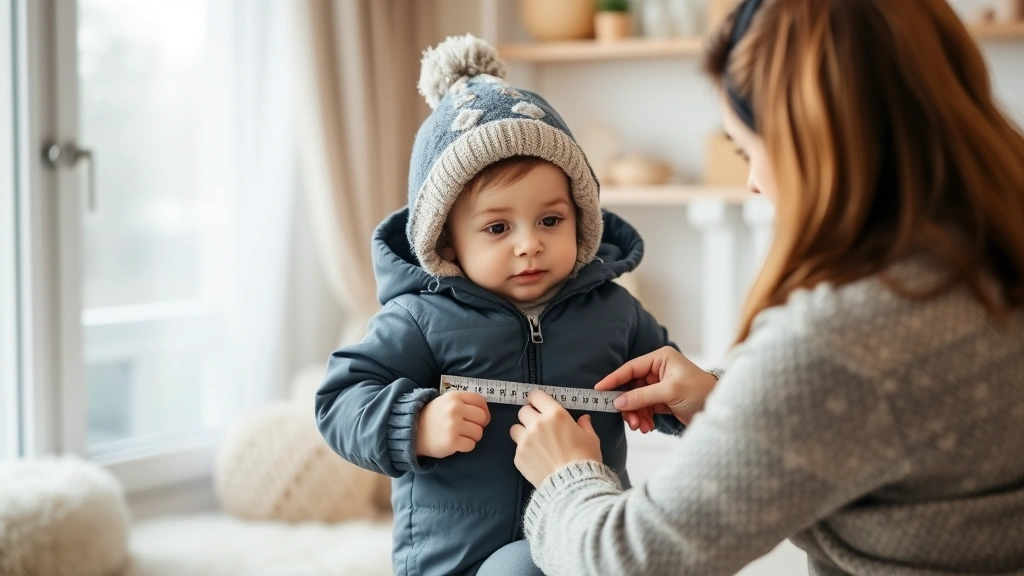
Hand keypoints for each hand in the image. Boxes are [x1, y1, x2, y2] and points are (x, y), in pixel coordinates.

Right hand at [415, 391, 490, 457]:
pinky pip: (471, 445)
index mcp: (454, 397)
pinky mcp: (451, 441)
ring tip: (460, 436)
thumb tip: (486, 415)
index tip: (479, 418)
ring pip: (478, 433)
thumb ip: (465, 403)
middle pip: (482, 418)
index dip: (484, 411)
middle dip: (478, 425)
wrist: (413, 432)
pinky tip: (456, 443)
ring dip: (472, 437)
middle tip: (467, 429)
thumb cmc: (435, 417)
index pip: (480, 401)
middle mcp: (454, 409)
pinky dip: (466, 446)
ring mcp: (453, 425)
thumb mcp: (447, 401)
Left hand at [509, 390, 601, 486]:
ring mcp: (525, 440)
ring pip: (515, 428)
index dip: (536, 399)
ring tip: (533, 442)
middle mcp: (537, 424)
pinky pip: (517, 448)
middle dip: (529, 416)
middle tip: (537, 425)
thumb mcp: (591, 439)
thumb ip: (585, 425)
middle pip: (523, 411)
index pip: (536, 396)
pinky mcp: (518, 456)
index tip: (538, 404)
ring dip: (522, 432)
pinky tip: (536, 459)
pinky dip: (524, 451)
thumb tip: (583, 419)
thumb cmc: (586, 459)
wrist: (573, 485)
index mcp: (555, 414)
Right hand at [595, 346, 717, 430]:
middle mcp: (658, 370)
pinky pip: (644, 408)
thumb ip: (642, 396)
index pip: (630, 368)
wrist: (720, 409)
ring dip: (635, 414)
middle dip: (628, 404)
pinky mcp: (662, 400)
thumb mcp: (670, 392)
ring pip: (636, 400)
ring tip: (641, 427)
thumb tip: (618, 402)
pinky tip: (648, 427)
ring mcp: (659, 386)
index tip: (599, 390)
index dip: (613, 379)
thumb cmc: (700, 392)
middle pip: (631, 386)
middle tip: (628, 420)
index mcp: (660, 359)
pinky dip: (643, 418)